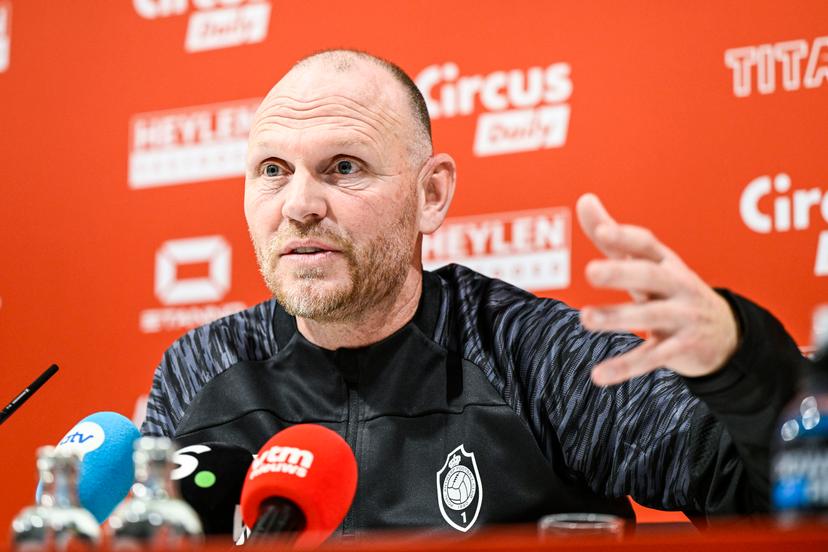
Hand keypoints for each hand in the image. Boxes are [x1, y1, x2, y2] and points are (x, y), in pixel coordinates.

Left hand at [576, 193, 738, 385]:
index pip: (646, 244)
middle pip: (650, 275)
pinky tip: (598, 375)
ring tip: (585, 318)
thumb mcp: (647, 263)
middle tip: (590, 271)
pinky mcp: (680, 349)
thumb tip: (584, 198)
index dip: (625, 237)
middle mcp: (677, 286)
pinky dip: (625, 367)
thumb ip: (613, 236)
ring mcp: (682, 318)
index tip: (601, 230)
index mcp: (666, 262)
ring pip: (649, 316)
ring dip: (616, 318)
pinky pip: (652, 358)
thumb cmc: (670, 290)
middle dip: (621, 273)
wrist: (725, 334)